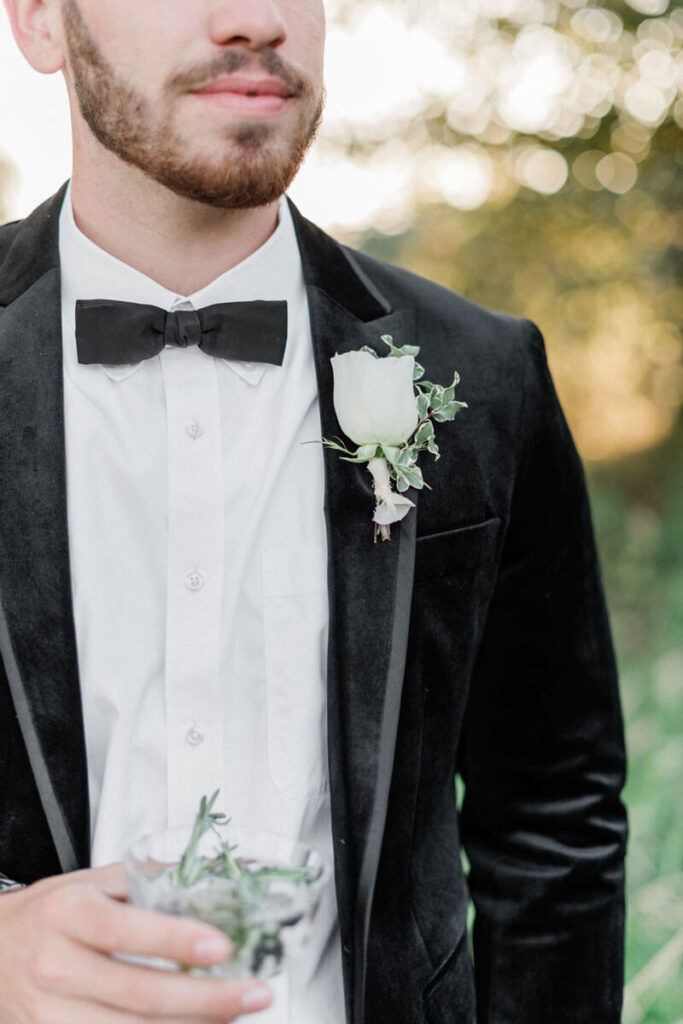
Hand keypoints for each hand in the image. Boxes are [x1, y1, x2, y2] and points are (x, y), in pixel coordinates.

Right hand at [0, 863, 272, 1022]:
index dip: (175, 940)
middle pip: (137, 993)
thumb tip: (210, 874)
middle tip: (253, 992)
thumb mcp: (89, 883)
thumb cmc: (47, 916)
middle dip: (205, 998)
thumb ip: (146, 879)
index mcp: (67, 914)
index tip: (223, 945)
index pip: (124, 930)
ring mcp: (51, 1014)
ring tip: (234, 1015)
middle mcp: (56, 967)